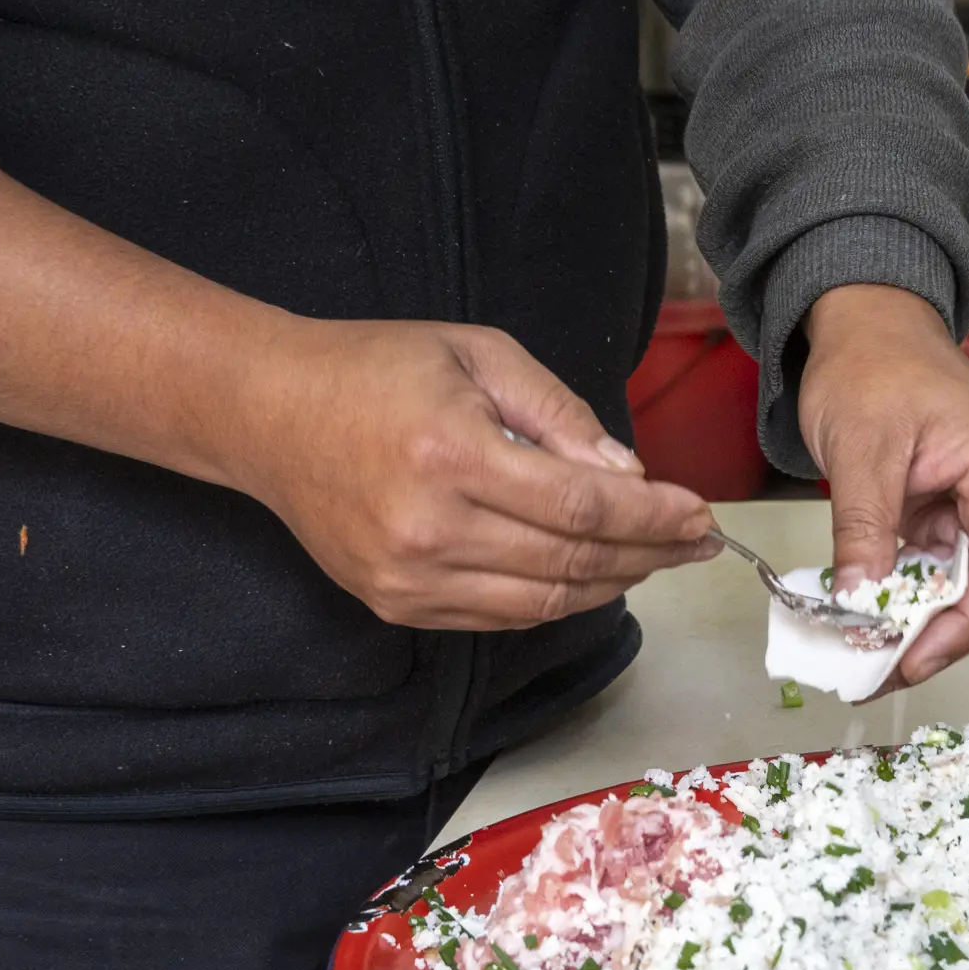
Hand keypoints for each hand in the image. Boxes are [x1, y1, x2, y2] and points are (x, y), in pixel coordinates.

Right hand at [228, 318, 717, 629]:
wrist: (268, 414)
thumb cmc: (375, 369)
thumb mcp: (478, 353)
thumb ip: (557, 411)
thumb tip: (626, 473)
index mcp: (451, 455)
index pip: (582, 507)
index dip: (654, 517)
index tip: (700, 513)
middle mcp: (428, 529)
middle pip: (572, 561)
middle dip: (651, 553)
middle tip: (697, 539)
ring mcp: (408, 579)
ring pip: (544, 602)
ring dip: (614, 583)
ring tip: (657, 558)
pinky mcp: (396, 605)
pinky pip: (501, 617)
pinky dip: (558, 600)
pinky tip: (594, 574)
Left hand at [798, 285, 968, 692]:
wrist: (870, 325)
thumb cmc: (872, 365)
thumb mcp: (860, 447)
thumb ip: (864, 526)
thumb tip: (859, 600)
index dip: (960, 627)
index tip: (911, 662)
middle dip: (936, 636)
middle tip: (877, 674)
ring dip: (921, 623)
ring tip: (868, 658)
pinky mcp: (964, 510)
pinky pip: (946, 568)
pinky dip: (911, 597)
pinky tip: (872, 622)